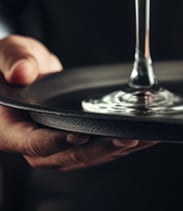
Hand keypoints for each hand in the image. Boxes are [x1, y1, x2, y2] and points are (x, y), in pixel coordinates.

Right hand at [0, 35, 156, 169]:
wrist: (19, 73)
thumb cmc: (9, 66)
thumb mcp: (8, 53)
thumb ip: (14, 61)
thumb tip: (22, 72)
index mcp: (10, 129)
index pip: (33, 142)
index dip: (57, 141)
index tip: (80, 133)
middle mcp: (31, 143)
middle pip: (66, 156)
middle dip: (99, 148)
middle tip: (126, 138)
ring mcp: (53, 146)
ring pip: (85, 157)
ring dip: (114, 150)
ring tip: (141, 138)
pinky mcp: (71, 142)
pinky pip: (94, 149)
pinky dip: (117, 145)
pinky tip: (140, 138)